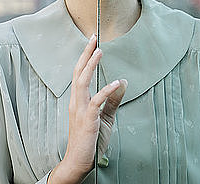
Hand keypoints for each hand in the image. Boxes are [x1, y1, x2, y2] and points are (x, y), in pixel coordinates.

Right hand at [48, 34, 126, 183]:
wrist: (79, 162)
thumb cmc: (89, 141)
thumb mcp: (104, 117)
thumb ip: (112, 100)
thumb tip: (123, 82)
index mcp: (78, 100)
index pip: (79, 73)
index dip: (85, 57)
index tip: (92, 42)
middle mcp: (76, 102)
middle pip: (78, 72)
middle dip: (86, 54)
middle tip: (93, 37)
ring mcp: (80, 110)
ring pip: (82, 82)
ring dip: (91, 66)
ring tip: (99, 51)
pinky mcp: (87, 120)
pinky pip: (96, 102)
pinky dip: (106, 91)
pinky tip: (116, 83)